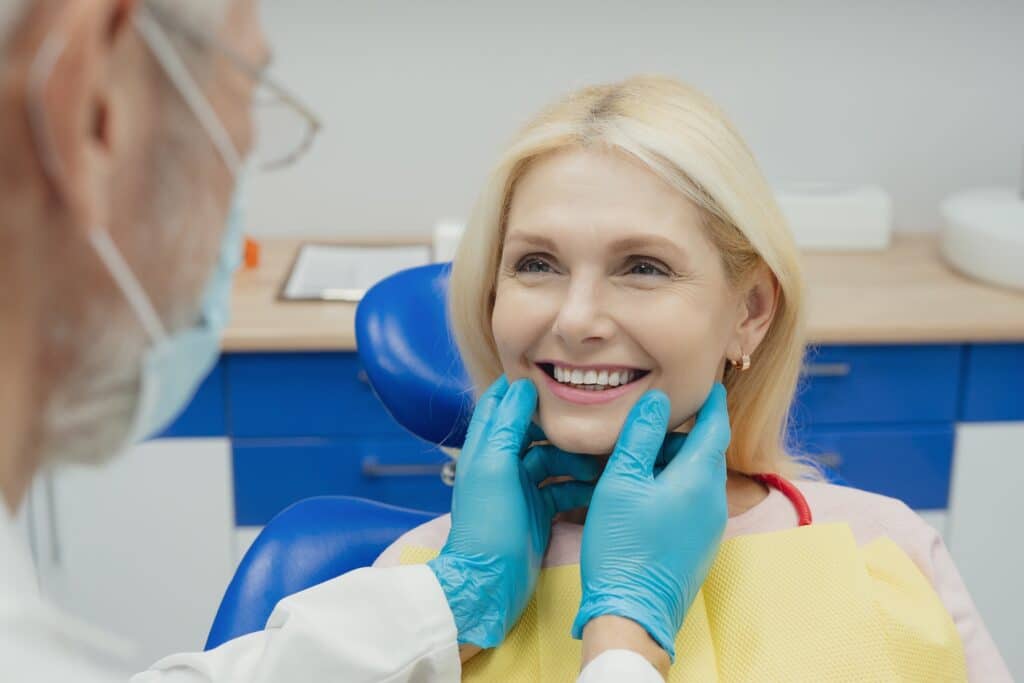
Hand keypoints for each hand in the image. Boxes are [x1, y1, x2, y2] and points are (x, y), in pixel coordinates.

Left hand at [429, 376, 599, 647]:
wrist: (487, 583)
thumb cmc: (487, 524)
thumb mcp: (495, 468)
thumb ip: (507, 426)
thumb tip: (521, 386)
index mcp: (486, 449)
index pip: (499, 404)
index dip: (521, 387)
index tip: (553, 375)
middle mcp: (502, 465)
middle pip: (534, 432)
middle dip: (562, 427)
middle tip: (595, 420)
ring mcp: (521, 489)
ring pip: (553, 460)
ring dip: (577, 458)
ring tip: (605, 460)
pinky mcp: (537, 512)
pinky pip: (563, 489)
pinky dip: (581, 486)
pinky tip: (602, 487)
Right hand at [572, 383, 730, 659]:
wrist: (631, 612)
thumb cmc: (622, 544)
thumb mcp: (621, 481)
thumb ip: (640, 436)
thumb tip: (658, 400)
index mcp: (700, 478)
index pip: (715, 426)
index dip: (711, 401)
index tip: (708, 382)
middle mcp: (714, 500)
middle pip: (705, 452)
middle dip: (682, 431)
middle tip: (652, 416)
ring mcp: (709, 526)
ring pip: (696, 477)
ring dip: (674, 459)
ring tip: (638, 452)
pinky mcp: (698, 545)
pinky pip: (691, 501)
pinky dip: (673, 484)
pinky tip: (642, 489)